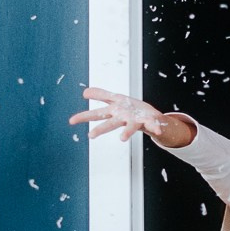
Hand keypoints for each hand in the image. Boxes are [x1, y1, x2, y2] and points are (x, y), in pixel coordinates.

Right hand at [69, 86, 195, 148]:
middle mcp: (123, 119)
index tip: (71, 121)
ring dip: (126, 132)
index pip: (96, 114)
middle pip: (110, 123)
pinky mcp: (148, 121)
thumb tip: (84, 92)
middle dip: (101, 129)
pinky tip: (158, 131)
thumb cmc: (130, 109)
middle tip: (91, 135)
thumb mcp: (115, 99)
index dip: (84, 116)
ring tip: (122, 138)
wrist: (150, 117)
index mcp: (114, 112)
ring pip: (130, 127)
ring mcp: (135, 121)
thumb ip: (100, 95)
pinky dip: (155, 127)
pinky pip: (152, 124)